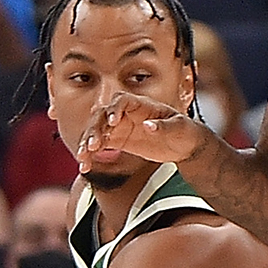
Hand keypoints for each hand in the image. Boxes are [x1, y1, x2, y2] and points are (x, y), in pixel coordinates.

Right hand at [81, 90, 206, 169]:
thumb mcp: (179, 127)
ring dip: (86, 144)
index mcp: (141, 105)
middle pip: (102, 116)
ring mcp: (119, 127)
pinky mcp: (117, 141)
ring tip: (83, 159)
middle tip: (92, 146)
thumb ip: (164, 126)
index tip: (112, 122)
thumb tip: (148, 126)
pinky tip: (85, 167)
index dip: (114, 109)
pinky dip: (89, 156)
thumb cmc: (184, 131)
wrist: (185, 145)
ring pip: (95, 131)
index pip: (121, 100)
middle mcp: (126, 114)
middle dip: (94, 130)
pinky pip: (98, 147)